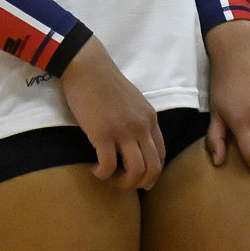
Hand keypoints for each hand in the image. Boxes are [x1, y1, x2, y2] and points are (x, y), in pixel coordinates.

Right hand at [60, 37, 165, 188]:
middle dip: (140, 183)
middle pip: (153, 168)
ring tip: (108, 177)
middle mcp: (142, 127)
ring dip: (122, 182)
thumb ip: (138, 121)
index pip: (161, 155)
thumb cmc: (105, 82)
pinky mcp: (103, 133)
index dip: (152, 173)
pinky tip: (94, 170)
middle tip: (122, 183)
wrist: (88, 67)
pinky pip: (108, 165)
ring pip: (135, 170)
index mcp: (150, 119)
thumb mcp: (133, 102)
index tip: (137, 177)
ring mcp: (123, 131)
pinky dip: (102, 174)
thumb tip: (134, 143)